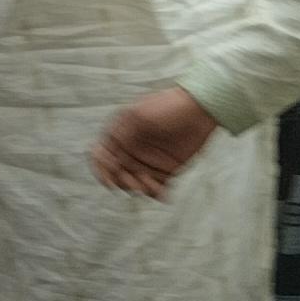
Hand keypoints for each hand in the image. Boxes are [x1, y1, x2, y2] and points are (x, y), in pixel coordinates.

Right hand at [91, 86, 219, 200]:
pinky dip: (156, 193)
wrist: (199, 109)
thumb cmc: (167, 107)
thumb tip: (112, 159)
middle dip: (121, 181)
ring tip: (150, 184)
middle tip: (135, 181)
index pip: (99, 156)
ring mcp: (147, 161)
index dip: (101, 169)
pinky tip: (163, 192)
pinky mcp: (166, 170)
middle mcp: (130, 150)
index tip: (112, 176)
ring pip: (134, 184)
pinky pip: (155, 188)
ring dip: (139, 188)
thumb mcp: (139, 116)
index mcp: (119, 135)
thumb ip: (123, 136)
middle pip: (115, 174)